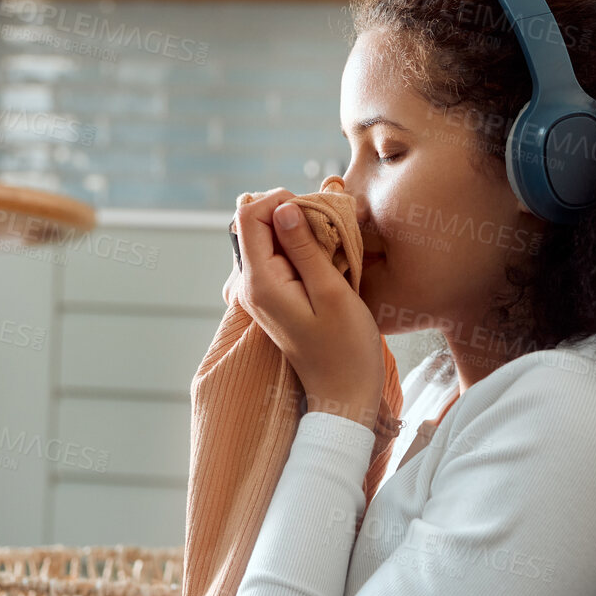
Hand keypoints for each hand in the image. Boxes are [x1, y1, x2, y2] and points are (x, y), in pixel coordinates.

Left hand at [226, 187, 385, 431]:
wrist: (344, 394)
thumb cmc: (346, 349)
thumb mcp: (331, 292)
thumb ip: (304, 248)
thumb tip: (283, 207)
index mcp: (260, 283)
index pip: (249, 216)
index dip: (280, 200)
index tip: (317, 212)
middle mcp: (250, 287)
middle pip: (254, 224)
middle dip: (289, 213)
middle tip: (329, 226)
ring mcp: (259, 294)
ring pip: (266, 239)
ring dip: (297, 231)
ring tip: (331, 243)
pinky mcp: (273, 299)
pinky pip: (277, 258)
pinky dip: (299, 249)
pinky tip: (324, 260)